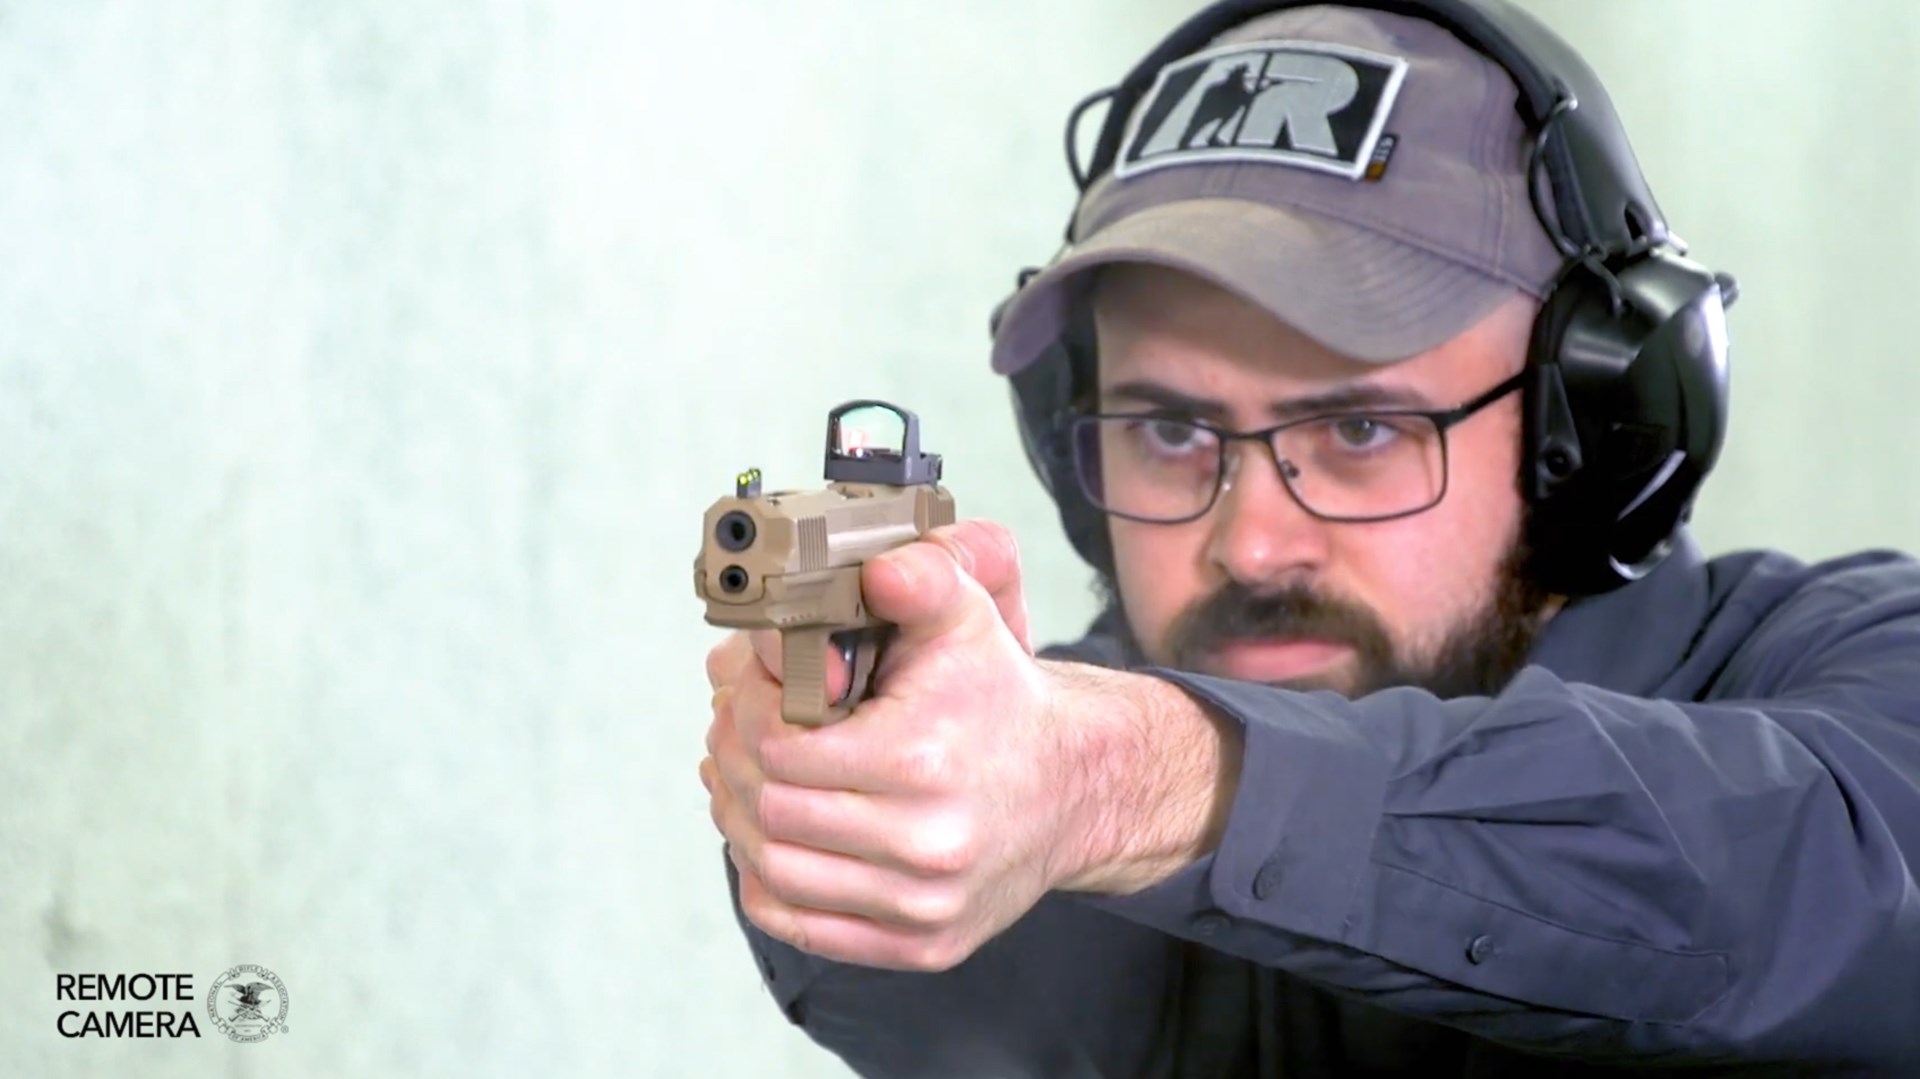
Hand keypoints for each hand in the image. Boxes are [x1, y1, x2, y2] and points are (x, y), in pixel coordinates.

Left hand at [700, 519, 1096, 971]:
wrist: (1074, 787)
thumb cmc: (1001, 702)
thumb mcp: (966, 618)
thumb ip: (921, 578)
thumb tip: (878, 571)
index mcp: (923, 761)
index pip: (779, 747)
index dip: (747, 711)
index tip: (750, 688)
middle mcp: (926, 844)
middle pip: (768, 810)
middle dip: (735, 759)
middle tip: (732, 726)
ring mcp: (923, 904)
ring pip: (775, 869)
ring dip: (738, 818)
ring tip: (740, 774)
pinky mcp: (921, 944)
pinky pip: (802, 923)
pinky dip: (766, 880)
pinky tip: (767, 834)